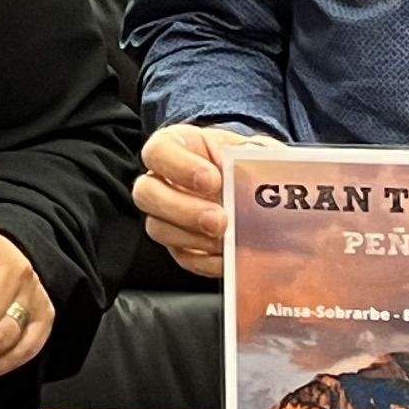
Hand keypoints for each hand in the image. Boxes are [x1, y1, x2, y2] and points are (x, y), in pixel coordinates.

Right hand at [133, 121, 265, 279]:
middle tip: (219, 219)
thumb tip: (251, 157)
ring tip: (226, 239)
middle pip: (145, 193)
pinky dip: (206, 261)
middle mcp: (162, 180)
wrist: (263, 192)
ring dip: (192, 237)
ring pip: (157, 228)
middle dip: (182, 209)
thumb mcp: (255, 149)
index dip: (178, 166)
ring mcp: (167, 215)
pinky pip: (182, 257)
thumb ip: (253, 150)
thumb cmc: (250, 162)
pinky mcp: (180, 245)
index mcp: (177, 147)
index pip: (157, 151)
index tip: (212, 180)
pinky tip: (228, 256)